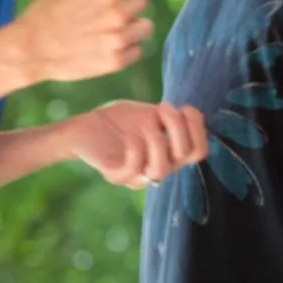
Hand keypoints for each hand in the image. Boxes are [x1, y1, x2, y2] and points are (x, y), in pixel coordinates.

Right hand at [10, 0, 150, 82]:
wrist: (31, 50)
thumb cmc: (46, 12)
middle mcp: (118, 14)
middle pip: (143, 1)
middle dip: (128, 4)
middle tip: (106, 13)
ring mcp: (120, 40)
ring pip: (145, 26)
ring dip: (132, 27)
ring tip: (108, 30)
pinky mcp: (118, 61)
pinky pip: (138, 50)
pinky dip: (126, 48)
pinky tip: (106, 46)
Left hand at [66, 100, 207, 188]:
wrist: (83, 128)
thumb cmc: (118, 121)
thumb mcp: (148, 114)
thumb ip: (169, 118)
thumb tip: (190, 115)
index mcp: (170, 154)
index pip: (199, 151)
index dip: (198, 127)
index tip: (183, 107)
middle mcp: (159, 167)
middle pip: (188, 157)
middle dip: (180, 128)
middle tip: (162, 108)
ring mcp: (139, 175)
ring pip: (162, 170)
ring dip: (157, 142)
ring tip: (146, 124)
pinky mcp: (116, 176)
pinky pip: (134, 169)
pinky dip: (135, 149)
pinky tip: (129, 135)